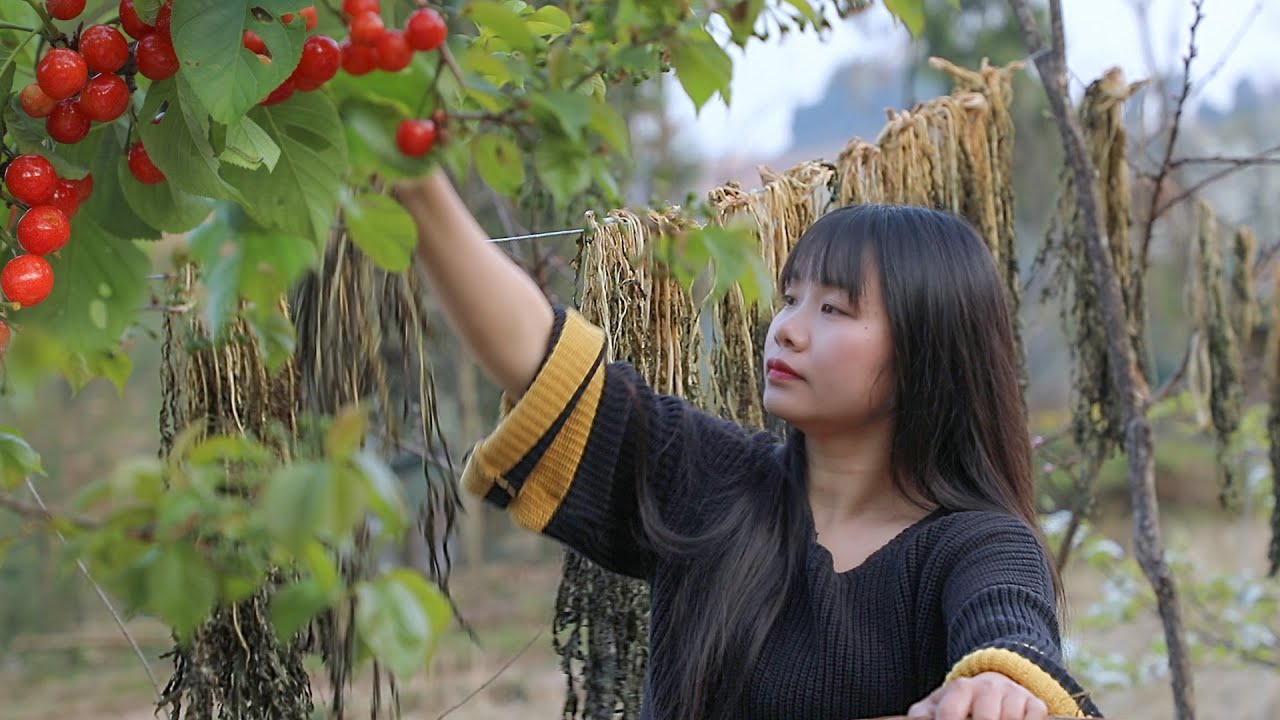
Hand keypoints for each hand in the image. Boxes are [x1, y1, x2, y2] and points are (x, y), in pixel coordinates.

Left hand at [907, 672, 1048, 719]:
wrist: (992, 686)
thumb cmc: (960, 704)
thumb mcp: (937, 706)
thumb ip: (923, 715)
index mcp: (960, 688)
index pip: (951, 714)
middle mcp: (988, 687)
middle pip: (986, 719)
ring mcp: (1013, 694)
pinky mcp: (1034, 703)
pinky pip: (1034, 719)